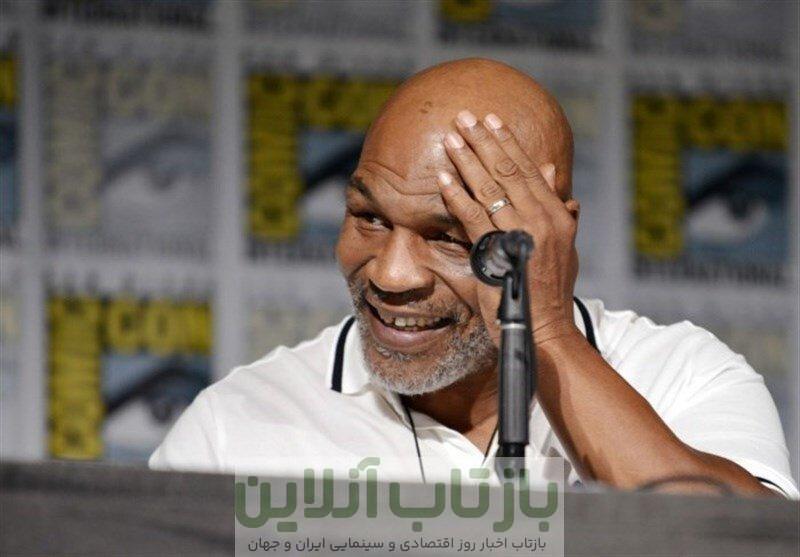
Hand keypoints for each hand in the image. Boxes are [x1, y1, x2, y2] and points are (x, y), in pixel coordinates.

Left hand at [439, 110, 579, 345]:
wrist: (546, 329)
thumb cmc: (549, 292)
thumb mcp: (564, 246)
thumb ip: (560, 212)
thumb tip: (558, 179)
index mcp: (557, 215)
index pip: (529, 169)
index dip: (508, 143)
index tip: (491, 121)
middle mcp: (543, 218)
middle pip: (508, 171)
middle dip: (484, 141)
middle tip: (465, 118)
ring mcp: (522, 234)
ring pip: (490, 188)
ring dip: (468, 161)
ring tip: (451, 139)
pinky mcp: (499, 252)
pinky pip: (473, 217)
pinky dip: (457, 196)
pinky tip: (443, 179)